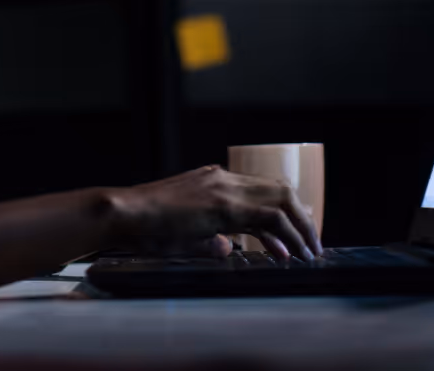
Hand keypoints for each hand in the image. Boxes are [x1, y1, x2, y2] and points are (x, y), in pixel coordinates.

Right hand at [105, 165, 322, 260]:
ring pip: (282, 200)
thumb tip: (228, 248)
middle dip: (303, 219)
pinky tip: (290, 254)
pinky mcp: (222, 205)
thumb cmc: (144, 227)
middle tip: (311, 245)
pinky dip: (286, 234)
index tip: (295, 239)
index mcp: (214, 181)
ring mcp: (224, 188)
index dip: (286, 214)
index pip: (263, 192)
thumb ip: (210, 239)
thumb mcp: (184, 233)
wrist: (122, 214)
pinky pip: (268, 216)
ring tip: (310, 252)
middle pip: (281, 190)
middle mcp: (224, 179)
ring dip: (300, 228)